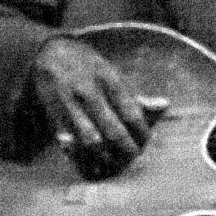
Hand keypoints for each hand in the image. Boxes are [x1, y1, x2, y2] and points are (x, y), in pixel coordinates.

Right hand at [31, 35, 155, 170]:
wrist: (50, 51)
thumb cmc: (89, 66)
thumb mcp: (113, 72)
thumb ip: (135, 94)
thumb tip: (164, 105)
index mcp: (109, 80)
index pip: (132, 114)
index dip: (142, 133)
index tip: (145, 141)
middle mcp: (90, 92)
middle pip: (114, 131)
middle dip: (126, 150)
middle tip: (132, 157)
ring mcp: (70, 104)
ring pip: (92, 141)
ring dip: (105, 157)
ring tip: (113, 163)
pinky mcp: (54, 114)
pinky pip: (70, 141)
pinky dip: (82, 156)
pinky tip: (91, 163)